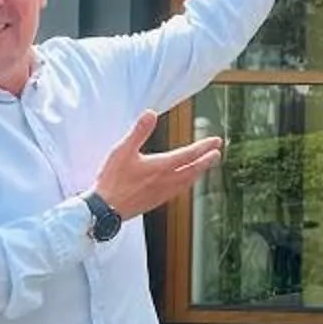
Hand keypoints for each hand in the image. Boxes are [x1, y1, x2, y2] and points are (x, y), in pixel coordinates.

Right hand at [90, 114, 223, 221]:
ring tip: (204, 166)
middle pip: (193, 169)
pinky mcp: (156, 202)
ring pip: (187, 181)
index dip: (203, 147)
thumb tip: (151, 113)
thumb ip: (139, 131)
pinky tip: (183, 184)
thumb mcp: (123, 150)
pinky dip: (187, 183)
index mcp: (161, 167)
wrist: (105, 210)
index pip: (189, 155)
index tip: (216, 141)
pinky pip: (178, 191)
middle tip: (217, 153)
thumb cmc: (113, 180)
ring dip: (198, 172)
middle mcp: (166, 181)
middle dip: (207, 160)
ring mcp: (162, 193)